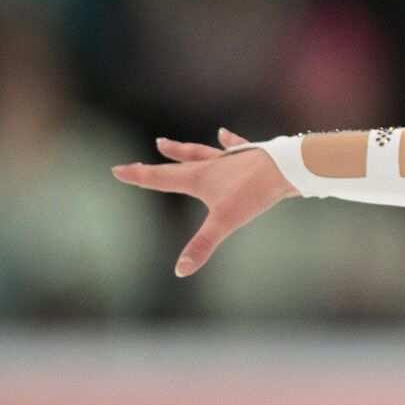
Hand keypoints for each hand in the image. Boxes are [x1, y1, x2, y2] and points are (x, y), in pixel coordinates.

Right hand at [111, 127, 298, 276]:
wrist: (287, 167)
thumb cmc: (253, 191)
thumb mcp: (225, 222)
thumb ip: (202, 245)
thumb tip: (180, 270)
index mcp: (199, 177)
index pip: (161, 178)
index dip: (138, 176)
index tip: (117, 169)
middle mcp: (212, 165)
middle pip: (180, 163)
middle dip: (159, 163)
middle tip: (144, 155)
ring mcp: (232, 159)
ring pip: (202, 153)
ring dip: (185, 150)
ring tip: (167, 144)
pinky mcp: (252, 157)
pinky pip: (236, 147)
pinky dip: (229, 141)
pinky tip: (224, 134)